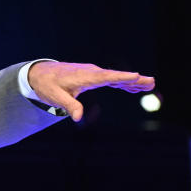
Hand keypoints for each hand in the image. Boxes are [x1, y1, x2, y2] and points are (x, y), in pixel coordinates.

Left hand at [27, 62, 154, 121]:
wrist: (39, 73)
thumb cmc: (47, 85)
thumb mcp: (54, 97)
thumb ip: (68, 105)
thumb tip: (78, 117)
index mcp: (84, 76)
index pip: (105, 77)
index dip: (121, 77)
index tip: (136, 76)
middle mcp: (91, 72)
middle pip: (115, 76)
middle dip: (133, 79)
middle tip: (151, 82)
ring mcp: (92, 73)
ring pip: (115, 78)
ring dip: (131, 81)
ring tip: (149, 85)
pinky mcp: (91, 76)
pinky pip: (110, 79)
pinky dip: (122, 83)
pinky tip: (134, 87)